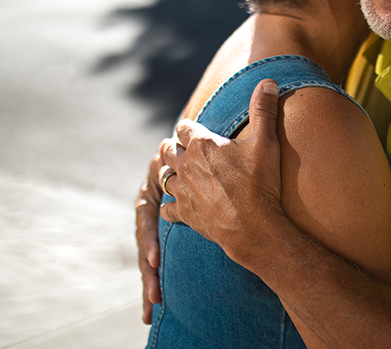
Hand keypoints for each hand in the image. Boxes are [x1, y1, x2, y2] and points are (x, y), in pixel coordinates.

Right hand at [135, 139, 170, 323]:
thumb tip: (172, 142)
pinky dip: (156, 279)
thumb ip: (178, 156)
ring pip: (147, 258)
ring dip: (150, 281)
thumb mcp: (177, 152)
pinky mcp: (157, 236)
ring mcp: (150, 227)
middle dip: (149, 271)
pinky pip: (156, 260)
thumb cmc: (186, 152)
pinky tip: (155, 305)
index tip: (157, 260)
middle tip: (157, 295)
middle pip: (144, 245)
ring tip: (153, 307)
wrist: (182, 155)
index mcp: (150, 194)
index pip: (147, 219)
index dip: (151, 240)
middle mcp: (146, 214)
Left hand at [159, 80, 284, 261]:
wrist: (253, 226)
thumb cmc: (260, 182)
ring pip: (165, 176)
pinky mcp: (184, 214)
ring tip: (181, 173)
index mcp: (202, 144)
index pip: (184, 127)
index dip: (189, 127)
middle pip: (169, 149)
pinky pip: (167, 208)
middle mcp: (186, 165)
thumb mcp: (266, 141)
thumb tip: (267, 81)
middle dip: (176, 147)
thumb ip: (264, 109)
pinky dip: (172, 205)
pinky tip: (180, 204)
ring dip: (172, 173)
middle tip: (185, 149)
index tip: (197, 130)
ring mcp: (183, 191)